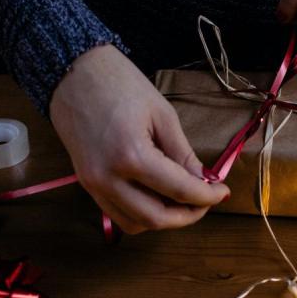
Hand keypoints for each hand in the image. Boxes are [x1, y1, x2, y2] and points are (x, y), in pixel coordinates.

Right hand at [50, 45, 228, 233]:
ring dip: (163, 219)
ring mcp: (93, 185)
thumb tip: (203, 181)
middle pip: (156, 218)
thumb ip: (182, 153)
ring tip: (183, 200)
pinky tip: (157, 197)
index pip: (179, 190)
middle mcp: (108, 178)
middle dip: (188, 216)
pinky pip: (116, 214)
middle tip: (205, 201)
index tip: (223, 192)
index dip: (206, 196)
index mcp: (132, 155)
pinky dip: (141, 214)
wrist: (73, 73)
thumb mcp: (162, 114)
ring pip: (135, 224)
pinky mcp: (86, 184)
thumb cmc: (120, 84)